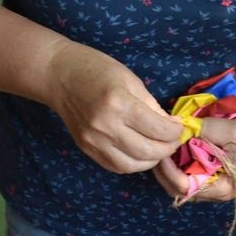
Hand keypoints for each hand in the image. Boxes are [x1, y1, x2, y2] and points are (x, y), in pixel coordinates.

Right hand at [46, 43, 183, 172]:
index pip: (158, 130)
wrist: (58, 75)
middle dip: (167, 149)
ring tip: (157, 149)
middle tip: (172, 141)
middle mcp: (105, 127)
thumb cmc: (96, 69)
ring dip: (151, 161)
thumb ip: (151, 105)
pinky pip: (115, 166)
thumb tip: (169, 126)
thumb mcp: (130, 79)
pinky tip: (139, 153)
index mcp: (119, 104)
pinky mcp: (86, 148)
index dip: (175, 132)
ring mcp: (94, 141)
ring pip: (132, 165)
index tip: (178, 127)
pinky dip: (132, 164)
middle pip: (147, 152)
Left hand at [154, 113, 235, 203]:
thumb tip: (178, 127)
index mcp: (221, 189)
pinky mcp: (214, 174)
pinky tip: (175, 149)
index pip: (184, 188)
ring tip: (163, 148)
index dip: (168, 171)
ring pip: (182, 183)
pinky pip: (190, 173)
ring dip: (170, 168)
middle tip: (156, 149)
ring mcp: (215, 184)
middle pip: (179, 190)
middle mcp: (216, 192)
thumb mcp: (230, 131)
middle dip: (164, 172)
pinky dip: (180, 163)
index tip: (163, 150)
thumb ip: (203, 131)